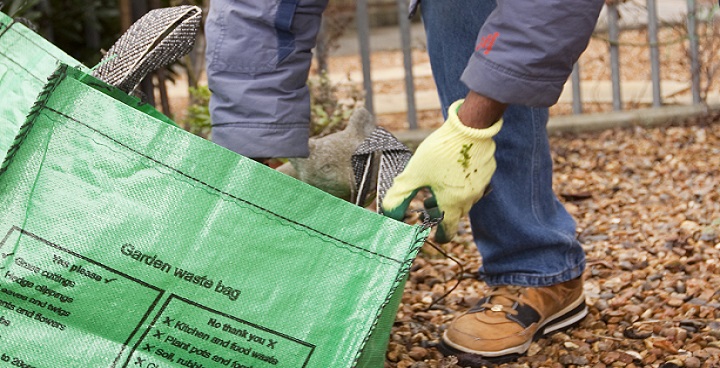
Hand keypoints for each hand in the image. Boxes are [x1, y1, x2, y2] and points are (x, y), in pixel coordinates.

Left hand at [381, 99, 502, 241]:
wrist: (469, 127)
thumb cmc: (440, 152)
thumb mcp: (413, 174)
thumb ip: (400, 196)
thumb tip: (389, 215)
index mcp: (452, 204)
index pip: (448, 232)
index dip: (439, 235)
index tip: (433, 232)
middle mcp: (470, 199)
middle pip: (455, 214)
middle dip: (441, 212)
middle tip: (427, 203)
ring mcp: (482, 185)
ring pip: (466, 199)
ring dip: (451, 197)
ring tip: (436, 185)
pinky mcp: (488, 171)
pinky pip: (475, 184)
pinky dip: (463, 183)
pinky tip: (452, 169)